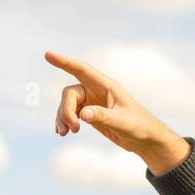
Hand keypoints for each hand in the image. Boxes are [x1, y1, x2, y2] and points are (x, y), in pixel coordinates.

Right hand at [45, 50, 189, 173]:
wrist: (146, 140)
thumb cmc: (140, 126)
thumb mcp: (122, 121)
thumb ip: (103, 116)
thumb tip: (82, 114)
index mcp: (106, 86)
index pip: (82, 70)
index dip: (64, 62)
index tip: (48, 55)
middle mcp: (96, 91)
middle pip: (70, 93)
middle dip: (66, 110)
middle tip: (72, 128)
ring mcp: (92, 103)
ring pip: (67, 105)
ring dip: (62, 118)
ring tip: (65, 133)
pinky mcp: (90, 115)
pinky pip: (70, 114)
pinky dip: (64, 122)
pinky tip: (63, 132)